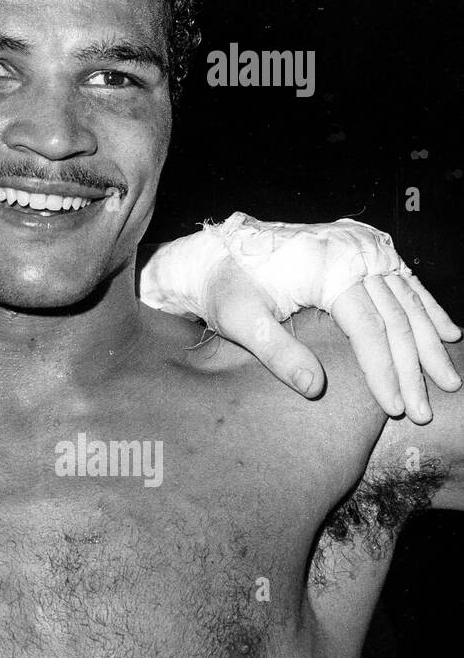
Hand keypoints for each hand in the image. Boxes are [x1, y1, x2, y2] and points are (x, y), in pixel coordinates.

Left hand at [203, 256, 461, 422]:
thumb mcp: (240, 319)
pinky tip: (448, 333)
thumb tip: (313, 388)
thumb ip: (277, 352)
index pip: (369, 328)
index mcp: (328, 268)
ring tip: (447, 379)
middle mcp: (353, 252)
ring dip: (429, 342)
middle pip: (394, 317)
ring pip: (407, 300)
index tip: (394, 408)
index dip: (384, 371)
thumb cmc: (226, 286)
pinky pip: (403, 281)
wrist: (218, 251)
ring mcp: (361, 247)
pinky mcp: (362, 247)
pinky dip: (426, 308)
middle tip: (424, 410)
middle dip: (413, 368)